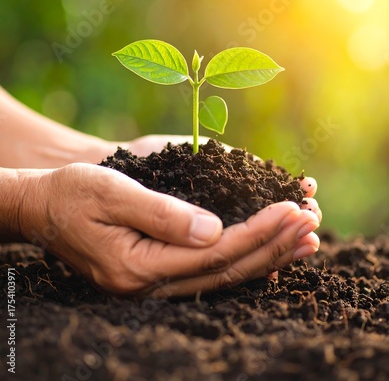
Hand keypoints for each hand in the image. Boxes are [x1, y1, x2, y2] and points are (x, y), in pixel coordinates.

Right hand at [19, 164, 320, 296]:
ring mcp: (152, 284)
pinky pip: (208, 274)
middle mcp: (148, 285)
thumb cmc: (72, 194)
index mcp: (138, 265)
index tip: (290, 208)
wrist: (43, 208)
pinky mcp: (155, 274)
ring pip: (222, 277)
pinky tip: (267, 253)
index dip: (257, 231)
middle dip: (272, 245)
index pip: (214, 252)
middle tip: (310, 222)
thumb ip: (162, 213)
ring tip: (304, 240)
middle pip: (225, 270)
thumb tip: (215, 229)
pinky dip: (242, 261)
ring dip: (265, 256)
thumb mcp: (112, 193)